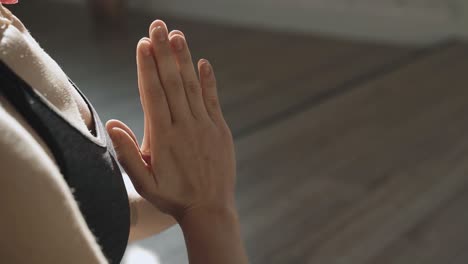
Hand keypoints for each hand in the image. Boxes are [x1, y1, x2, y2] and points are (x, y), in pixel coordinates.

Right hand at [106, 20, 235, 220]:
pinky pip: (213, 100)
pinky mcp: (220, 130)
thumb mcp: (143, 182)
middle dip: (164, 53)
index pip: (153, 93)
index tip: (143, 44)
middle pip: (172, 83)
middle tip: (158, 27)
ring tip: (178, 36)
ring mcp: (205, 126)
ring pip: (192, 87)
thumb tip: (111, 123)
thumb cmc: (173, 197)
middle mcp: (185, 126)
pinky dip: (208, 81)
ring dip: (184, 60)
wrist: (210, 209)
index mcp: (163, 137)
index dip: (147, 67)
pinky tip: (204, 63)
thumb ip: (126, 153)